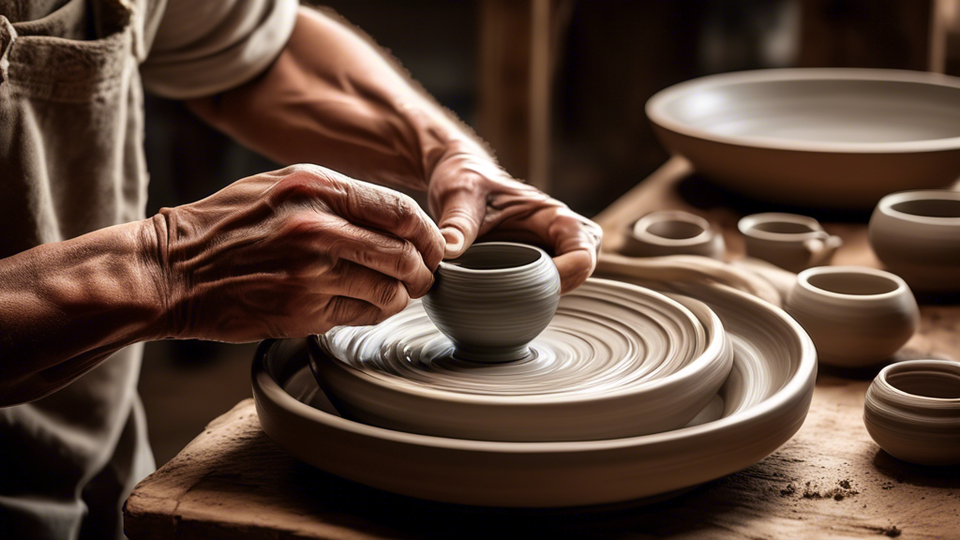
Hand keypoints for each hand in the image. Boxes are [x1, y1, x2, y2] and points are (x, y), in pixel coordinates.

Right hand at [151, 164, 444, 341]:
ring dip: (399, 296)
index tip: (432, 246)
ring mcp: (311, 273)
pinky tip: (360, 306)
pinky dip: (372, 313)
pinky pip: (363, 316)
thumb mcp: (280, 186)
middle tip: (421, 277)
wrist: (169, 271)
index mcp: (316, 187)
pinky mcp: (303, 312)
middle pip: (405, 254)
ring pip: (390, 291)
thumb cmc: (226, 227)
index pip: (402, 211)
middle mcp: (318, 227)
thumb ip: (338, 196)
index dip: (428, 234)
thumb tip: (397, 218)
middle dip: (422, 270)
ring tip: (390, 293)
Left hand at [428, 151, 601, 292]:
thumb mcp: (459, 195)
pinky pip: (548, 284)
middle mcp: (557, 233)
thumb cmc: (466, 179)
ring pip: (569, 281)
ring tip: (507, 295)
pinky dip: (532, 296)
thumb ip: (458, 222)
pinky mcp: (534, 260)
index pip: (583, 252)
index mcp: (551, 214)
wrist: (458, 178)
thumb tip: (448, 252)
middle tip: (518, 293)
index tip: (531, 282)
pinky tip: (503, 297)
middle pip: (583, 269)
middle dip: (558, 287)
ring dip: (544, 294)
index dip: (566, 274)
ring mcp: (548, 248)